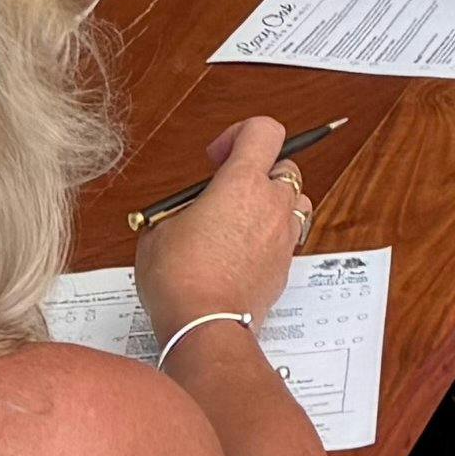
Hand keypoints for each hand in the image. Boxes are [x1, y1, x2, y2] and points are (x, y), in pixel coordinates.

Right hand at [134, 118, 311, 332]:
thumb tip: (179, 215)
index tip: (217, 156)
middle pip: (285, 166)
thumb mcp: (159, 230)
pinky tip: (241, 250)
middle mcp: (271, 205)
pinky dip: (270, 236)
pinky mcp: (284, 266)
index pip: (264, 130)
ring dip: (272, 203)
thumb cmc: (181, 279)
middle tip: (227, 190)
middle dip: (258, 171)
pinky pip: (287, 237)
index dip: (239, 134)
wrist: (205, 325)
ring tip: (241, 219)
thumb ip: (176, 210)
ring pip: (295, 202)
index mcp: (242, 183)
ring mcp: (283, 236)